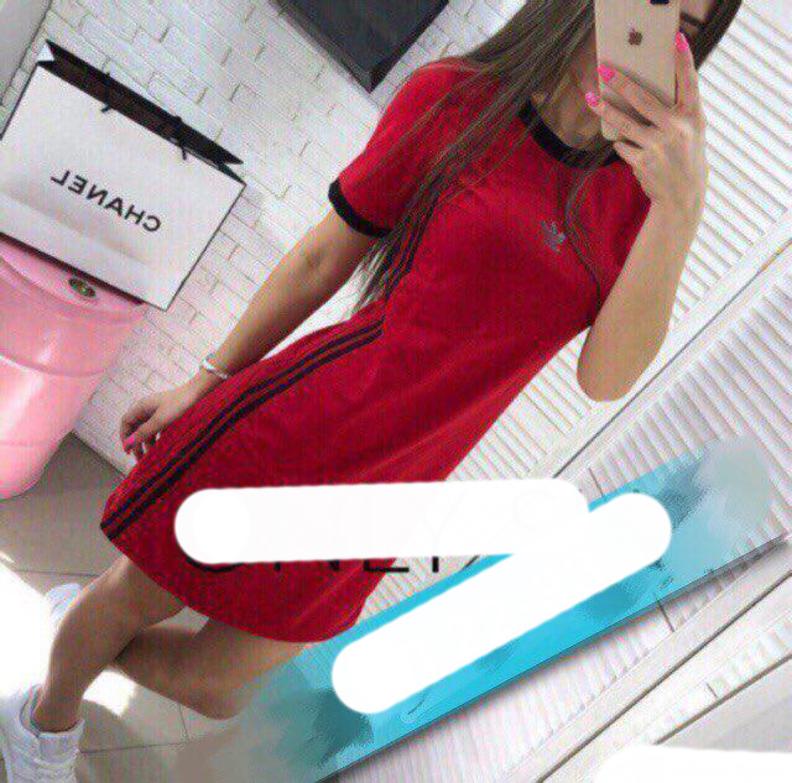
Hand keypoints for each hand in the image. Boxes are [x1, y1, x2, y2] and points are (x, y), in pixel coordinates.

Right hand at [120, 371, 220, 460]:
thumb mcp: (159, 421)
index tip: (128, 451)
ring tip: (150, 456)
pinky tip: (160, 447)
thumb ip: (143, 433)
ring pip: (147, 429)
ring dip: (146, 442)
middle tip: (139, 459)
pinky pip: (156, 428)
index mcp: (141, 407)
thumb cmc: (177, 405)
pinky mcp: (166, 414)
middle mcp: (146, 409)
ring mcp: (156, 411)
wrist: (196, 394)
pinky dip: (156, 438)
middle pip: (135, 428)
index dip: (124, 437)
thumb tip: (128, 444)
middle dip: (136, 443)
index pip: (125, 423)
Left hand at [586, 32, 707, 222]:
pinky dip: (622, 144)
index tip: (675, 39)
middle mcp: (678, 129)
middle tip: (604, 69)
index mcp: (694, 117)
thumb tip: (641, 94)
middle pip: (644, 100)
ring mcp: (659, 146)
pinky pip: (623, 146)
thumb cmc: (686, 158)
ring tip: (590, 98)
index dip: (684, 61)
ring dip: (605, 110)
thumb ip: (677, 113)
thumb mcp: (692, 132)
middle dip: (622, 83)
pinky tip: (627, 146)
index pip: (690, 83)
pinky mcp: (643, 162)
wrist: (683, 196)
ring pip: (625, 123)